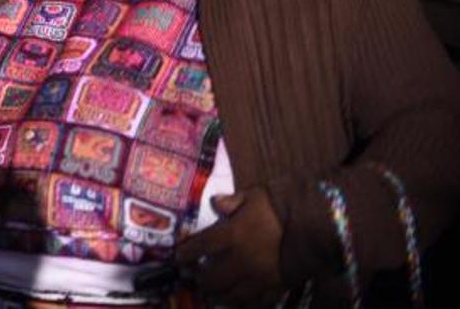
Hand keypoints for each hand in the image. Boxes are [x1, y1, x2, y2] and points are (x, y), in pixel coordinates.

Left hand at [176, 187, 284, 305]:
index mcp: (232, 235)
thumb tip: (216, 203)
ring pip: (230, 295)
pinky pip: (254, 302)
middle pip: (211, 277)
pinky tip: (237, 302)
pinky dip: (243, 303)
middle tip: (194, 278)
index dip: (185, 254)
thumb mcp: (254, 196)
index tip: (177, 258)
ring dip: (217, 295)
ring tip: (210, 294)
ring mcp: (258, 277)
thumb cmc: (281, 207)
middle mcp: (240, 260)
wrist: (316, 225)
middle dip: (199, 279)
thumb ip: (232, 201)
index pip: (199, 247)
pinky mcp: (275, 288)